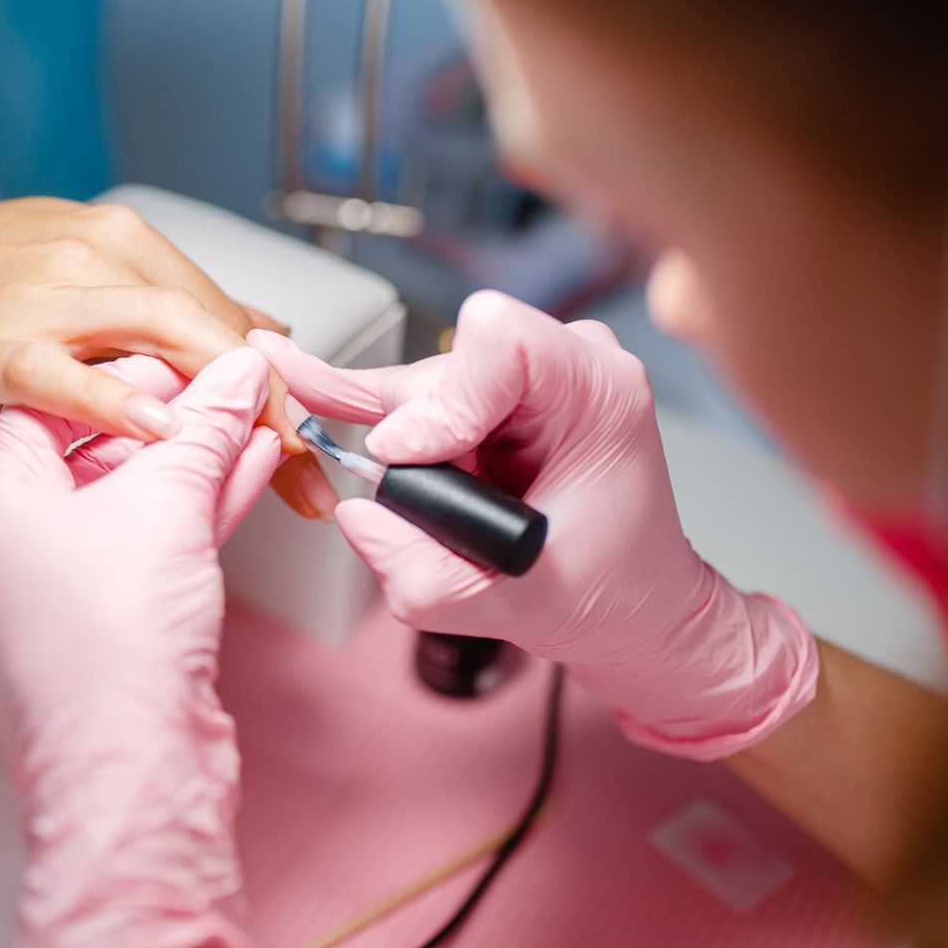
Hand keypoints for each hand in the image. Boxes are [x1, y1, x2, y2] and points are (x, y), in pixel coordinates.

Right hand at [0, 195, 332, 514]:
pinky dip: (119, 403)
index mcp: (122, 241)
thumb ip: (158, 304)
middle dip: (278, 405)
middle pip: (214, 329)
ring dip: (230, 406)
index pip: (227, 316)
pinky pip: (68, 373)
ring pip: (163, 337)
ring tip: (276, 463)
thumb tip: (256, 331)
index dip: (285, 384)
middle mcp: (96, 254)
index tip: (322, 448)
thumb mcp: (71, 274)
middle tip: (316, 475)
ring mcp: (43, 295)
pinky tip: (161, 434)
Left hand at [0, 346, 281, 947]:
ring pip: (124, 508)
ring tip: (250, 427)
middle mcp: (4, 555)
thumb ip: (203, 429)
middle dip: (168, 422)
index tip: (177, 356)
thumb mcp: (165, 503)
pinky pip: (144, 554)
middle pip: (89, 454)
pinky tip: (244, 480)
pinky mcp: (99, 639)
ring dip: (191, 468)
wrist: (128, 776)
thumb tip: (229, 378)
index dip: (121, 371)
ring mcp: (49, 603)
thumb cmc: (109, 656)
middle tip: (223, 388)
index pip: (47, 402)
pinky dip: (191, 516)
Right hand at [251, 291, 818, 759]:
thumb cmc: (606, 589)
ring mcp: (533, 370)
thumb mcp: (514, 608)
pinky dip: (363, 399)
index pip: (499, 340)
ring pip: (421, 386)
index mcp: (601, 392)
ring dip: (408, 450)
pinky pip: (413, 387)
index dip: (445, 400)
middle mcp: (571, 362)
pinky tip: (313, 383)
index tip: (419, 459)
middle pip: (443, 370)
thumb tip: (357, 514)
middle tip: (436, 508)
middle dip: (416, 442)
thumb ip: (424, 575)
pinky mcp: (493, 388)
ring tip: (448, 507)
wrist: (633, 601)